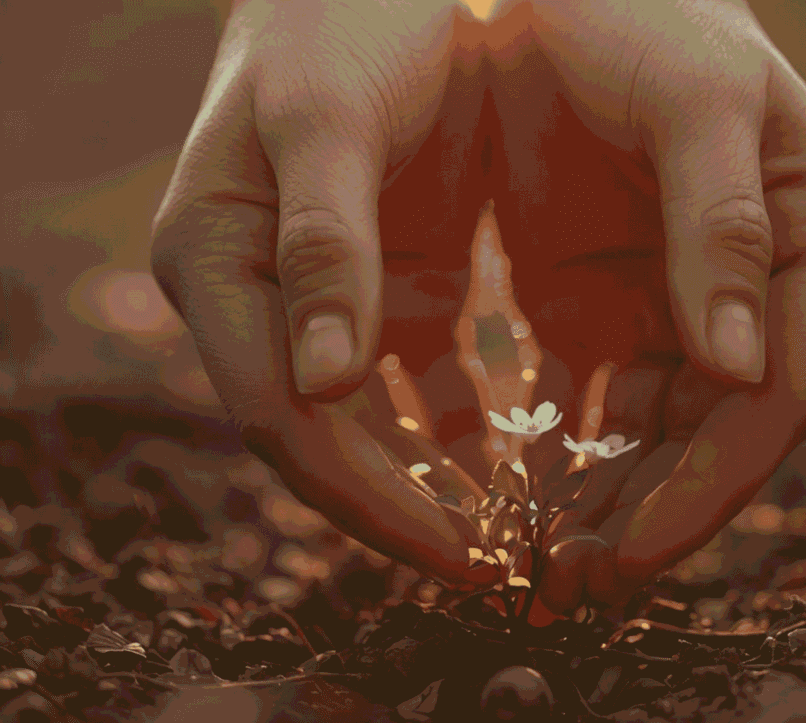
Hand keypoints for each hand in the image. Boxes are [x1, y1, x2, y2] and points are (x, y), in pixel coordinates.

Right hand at [150, 0, 504, 586]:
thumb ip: (324, 243)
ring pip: (379, 422)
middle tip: (497, 566)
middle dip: (407, 509)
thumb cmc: (337, 14)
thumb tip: (322, 383)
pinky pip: (428, 375)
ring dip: (440, 481)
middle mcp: (264, 293)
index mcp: (220, 261)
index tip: (455, 555)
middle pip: (327, 437)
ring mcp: (332, 295)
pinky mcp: (393, 280)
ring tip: (516, 535)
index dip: (367, 498)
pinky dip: (469, 422)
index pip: (284, 417)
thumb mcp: (326, 117)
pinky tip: (522, 462)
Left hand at [473, 0, 805, 613]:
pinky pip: (587, 401)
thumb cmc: (646, 8)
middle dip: (650, 514)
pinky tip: (512, 498)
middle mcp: (749, 286)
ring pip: (648, 432)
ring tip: (540, 561)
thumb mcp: (697, 99)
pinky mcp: (599, 302)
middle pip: (712, 433)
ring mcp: (671, 302)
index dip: (706, 485)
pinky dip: (556, 454)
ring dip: (601, 501)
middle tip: (575, 584)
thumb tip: (741, 369)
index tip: (629, 552)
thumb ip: (725, 225)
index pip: (772, 395)